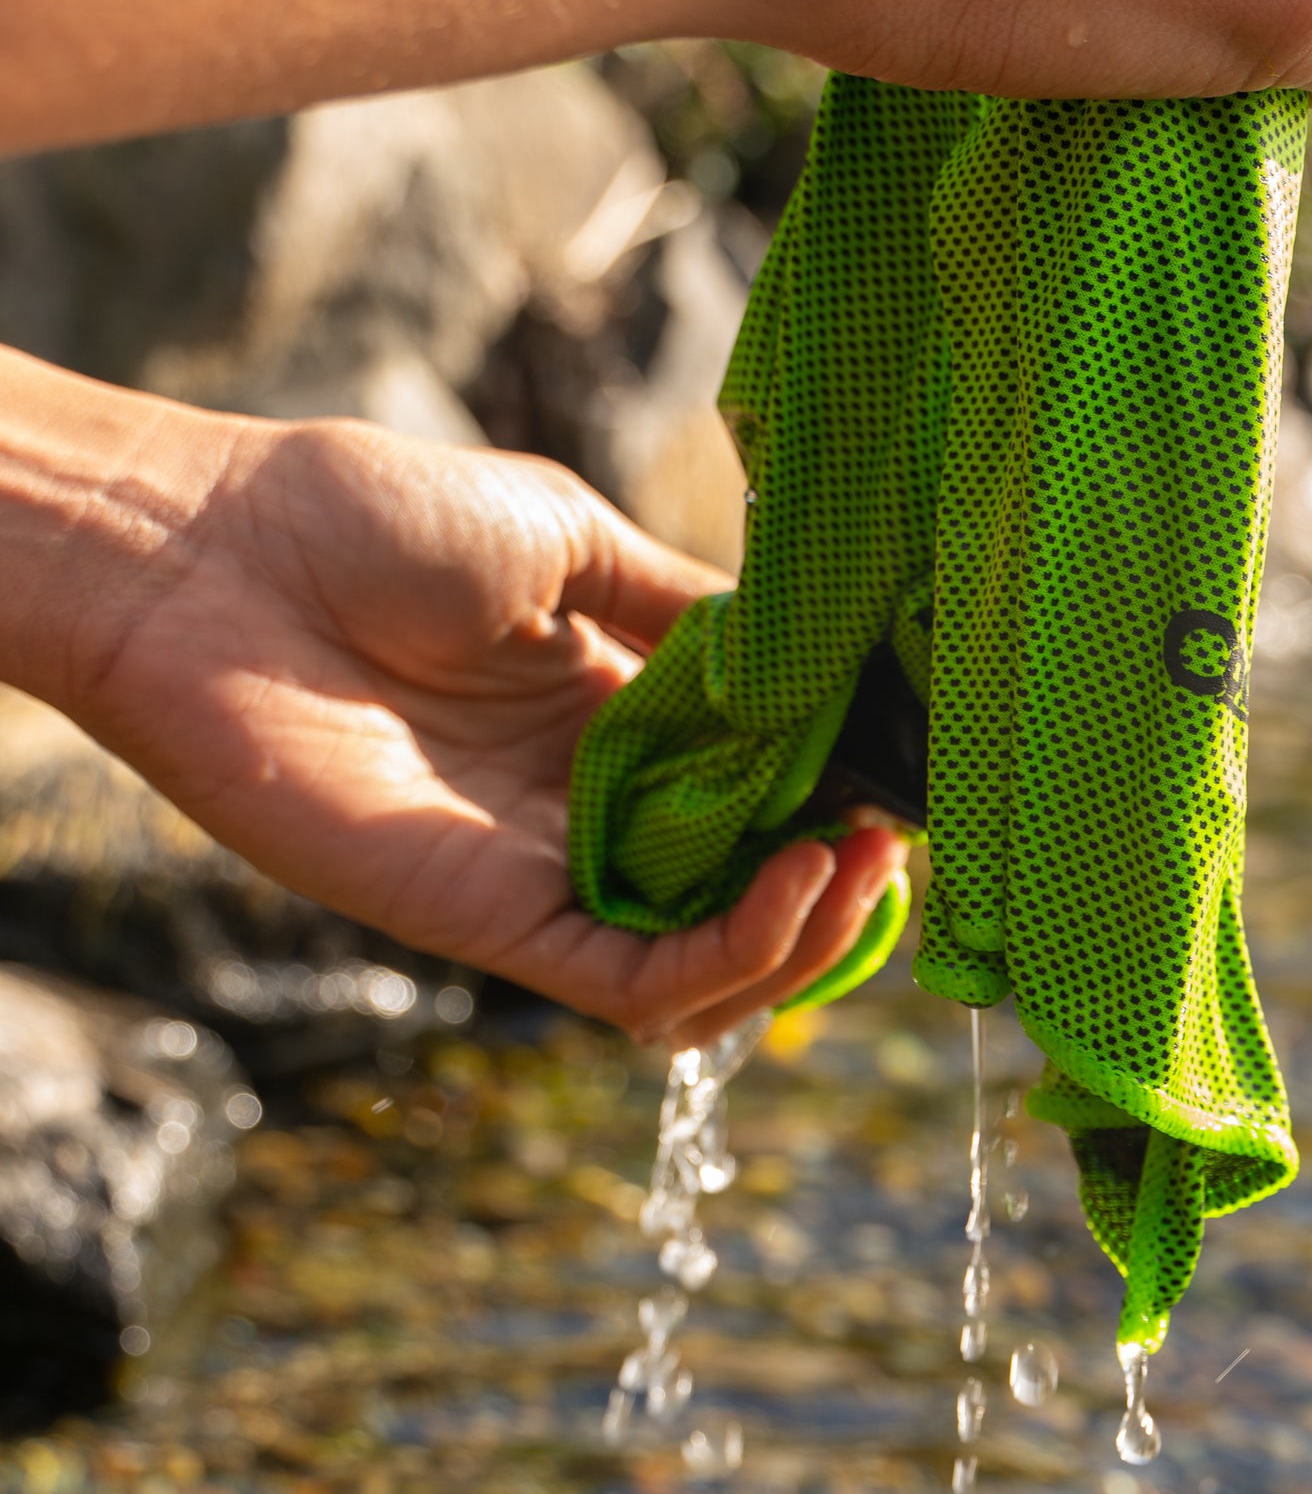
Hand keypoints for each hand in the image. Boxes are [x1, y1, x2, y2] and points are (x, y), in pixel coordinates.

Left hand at [47, 395, 906, 1049]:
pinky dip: (732, 953)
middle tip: (908, 827)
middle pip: (748, 887)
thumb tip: (820, 650)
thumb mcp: (568, 536)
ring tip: (866, 859)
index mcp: (608, 711)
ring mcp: (542, 871)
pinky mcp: (489, 921)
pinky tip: (795, 877)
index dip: (842, 786)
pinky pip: (635, 978)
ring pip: (709, 961)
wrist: (213, 554)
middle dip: (848, 874)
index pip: (757, 786)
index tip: (915, 757)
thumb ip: (688, 607)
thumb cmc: (367, 515)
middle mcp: (585, 806)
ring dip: (809, 930)